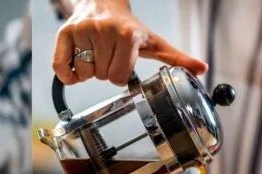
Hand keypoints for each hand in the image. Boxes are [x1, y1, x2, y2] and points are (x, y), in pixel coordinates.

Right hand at [54, 0, 206, 85]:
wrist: (104, 3)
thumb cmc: (128, 28)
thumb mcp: (153, 42)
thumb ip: (176, 59)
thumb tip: (201, 69)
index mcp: (128, 35)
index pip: (118, 77)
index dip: (119, 75)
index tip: (121, 63)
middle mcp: (105, 30)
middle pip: (100, 76)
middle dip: (103, 71)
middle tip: (107, 56)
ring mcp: (84, 30)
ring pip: (82, 73)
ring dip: (87, 71)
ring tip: (94, 54)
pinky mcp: (65, 32)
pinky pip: (60, 67)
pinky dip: (66, 75)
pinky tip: (75, 66)